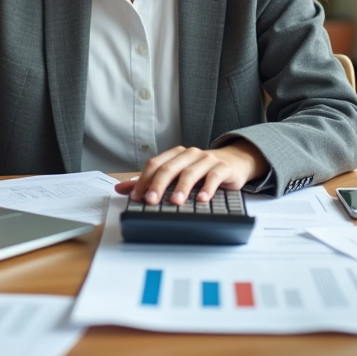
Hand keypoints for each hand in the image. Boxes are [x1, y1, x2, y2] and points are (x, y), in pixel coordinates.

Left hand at [114, 140, 268, 205]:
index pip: (155, 164)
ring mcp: (207, 159)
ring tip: (175, 201)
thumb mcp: (177, 174)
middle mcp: (190, 154)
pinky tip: (201, 199)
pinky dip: (207, 188)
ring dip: (181, 188)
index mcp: (176, 154)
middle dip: (158, 185)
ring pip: (190, 172)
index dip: (143, 180)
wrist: (235, 161)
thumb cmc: (202, 170)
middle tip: (151, 200)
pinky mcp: (223, 168)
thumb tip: (121, 189)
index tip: (136, 197)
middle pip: (170, 167)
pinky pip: (214, 176)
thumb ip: (150, 181)